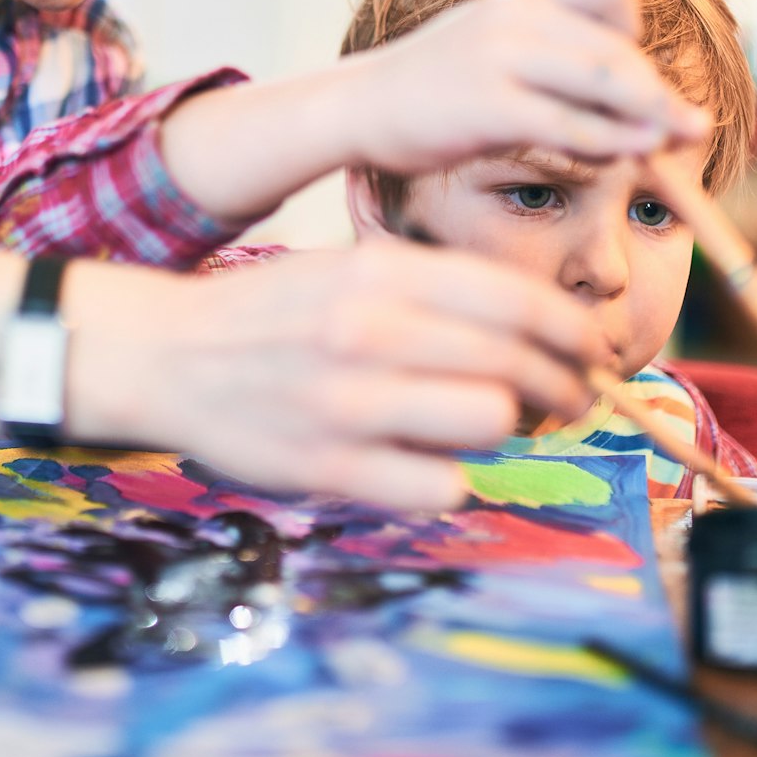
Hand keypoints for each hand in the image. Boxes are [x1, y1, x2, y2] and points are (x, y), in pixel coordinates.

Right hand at [68, 241, 603, 509]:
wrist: (167, 354)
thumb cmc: (275, 312)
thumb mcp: (352, 268)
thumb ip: (436, 288)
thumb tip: (539, 325)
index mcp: (380, 272)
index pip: (517, 300)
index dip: (573, 330)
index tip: (589, 350)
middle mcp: (368, 331)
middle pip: (517, 365)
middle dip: (562, 388)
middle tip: (566, 400)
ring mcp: (347, 404)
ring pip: (488, 423)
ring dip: (499, 429)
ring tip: (482, 424)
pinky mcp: (328, 469)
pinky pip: (438, 488)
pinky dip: (447, 481)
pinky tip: (426, 463)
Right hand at [337, 0, 710, 175]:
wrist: (361, 106)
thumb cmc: (433, 86)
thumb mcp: (493, 44)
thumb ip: (551, 53)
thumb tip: (624, 86)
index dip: (636, 31)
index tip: (638, 73)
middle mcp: (518, 15)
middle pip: (617, 48)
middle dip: (662, 91)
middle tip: (697, 124)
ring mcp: (503, 57)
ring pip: (603, 83)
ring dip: (649, 117)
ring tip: (675, 142)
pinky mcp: (490, 105)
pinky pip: (569, 125)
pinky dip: (609, 142)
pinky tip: (631, 156)